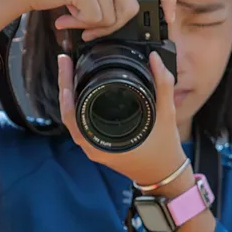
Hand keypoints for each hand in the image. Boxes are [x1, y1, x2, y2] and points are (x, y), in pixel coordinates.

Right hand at [13, 0, 177, 40]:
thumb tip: (136, 10)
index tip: (169, 17)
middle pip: (132, 7)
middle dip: (117, 26)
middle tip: (98, 32)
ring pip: (113, 18)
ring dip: (93, 25)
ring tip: (74, 17)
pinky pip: (95, 20)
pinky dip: (80, 24)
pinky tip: (66, 14)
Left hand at [57, 51, 187, 186]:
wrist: (165, 173)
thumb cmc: (164, 149)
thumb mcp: (166, 113)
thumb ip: (162, 84)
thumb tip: (154, 58)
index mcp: (100, 142)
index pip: (71, 113)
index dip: (66, 87)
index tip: (66, 66)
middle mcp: (92, 146)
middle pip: (68, 112)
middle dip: (65, 85)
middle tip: (65, 61)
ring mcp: (93, 146)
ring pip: (73, 117)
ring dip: (69, 94)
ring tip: (69, 70)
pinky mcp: (98, 143)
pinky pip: (81, 122)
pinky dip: (78, 104)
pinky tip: (79, 88)